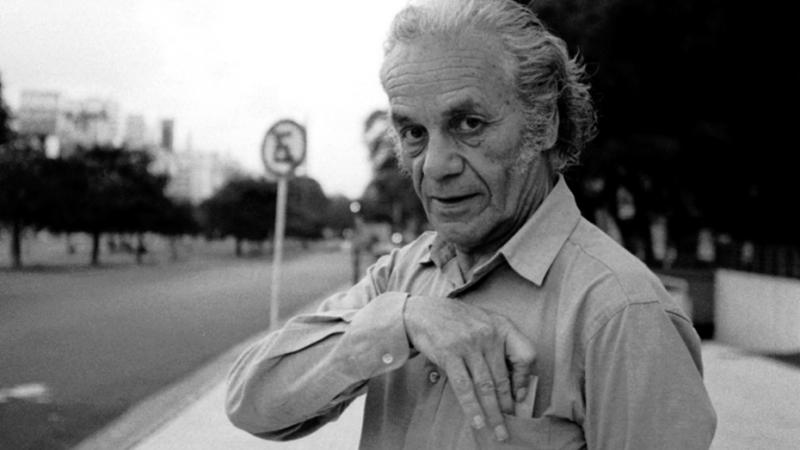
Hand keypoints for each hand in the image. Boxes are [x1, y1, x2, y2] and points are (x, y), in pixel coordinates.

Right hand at [403, 295, 535, 441]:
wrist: (425, 311)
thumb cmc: (458, 321)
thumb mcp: (486, 322)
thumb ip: (501, 345)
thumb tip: (515, 381)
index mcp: (502, 326)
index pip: (525, 354)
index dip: (525, 378)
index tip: (520, 395)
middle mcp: (488, 334)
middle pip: (503, 377)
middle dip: (507, 405)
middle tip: (510, 423)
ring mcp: (468, 345)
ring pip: (486, 386)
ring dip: (493, 412)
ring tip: (498, 429)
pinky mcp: (450, 354)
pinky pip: (464, 387)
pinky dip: (472, 407)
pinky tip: (478, 421)